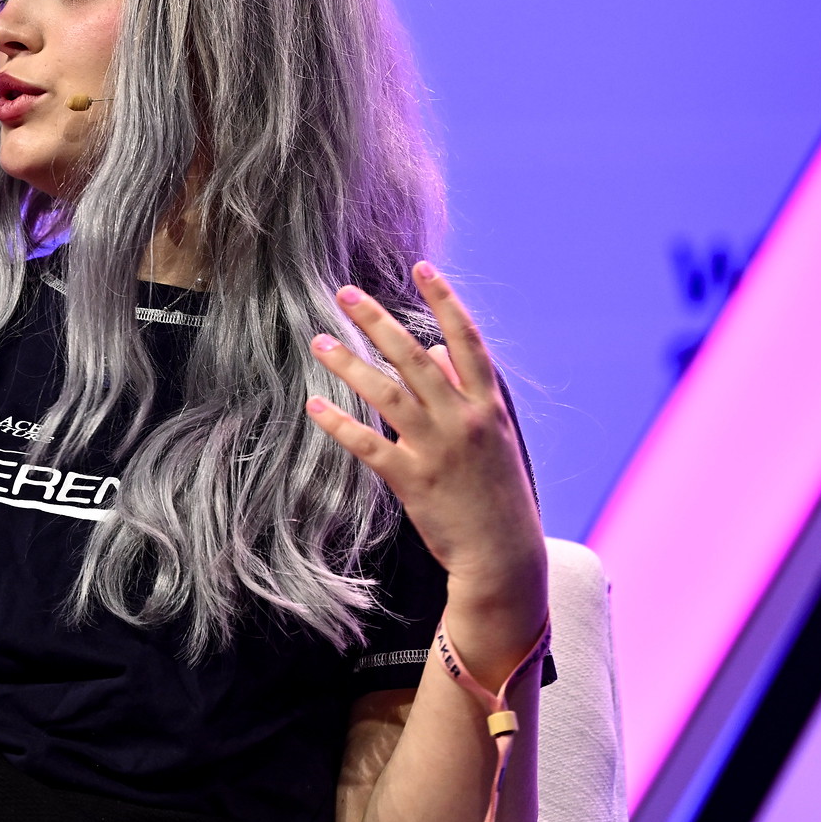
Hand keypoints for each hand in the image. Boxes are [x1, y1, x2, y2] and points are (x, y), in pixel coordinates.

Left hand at [304, 262, 545, 667]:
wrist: (505, 553)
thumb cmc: (498, 491)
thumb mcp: (495, 435)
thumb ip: (465, 389)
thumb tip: (431, 348)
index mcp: (488, 406)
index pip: (467, 340)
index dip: (445, 300)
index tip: (422, 268)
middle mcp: (464, 420)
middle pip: (415, 357)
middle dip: (379, 321)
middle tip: (345, 294)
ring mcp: (438, 450)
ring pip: (386, 394)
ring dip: (350, 363)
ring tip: (320, 340)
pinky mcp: (413, 480)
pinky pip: (369, 444)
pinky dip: (340, 423)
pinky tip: (315, 405)